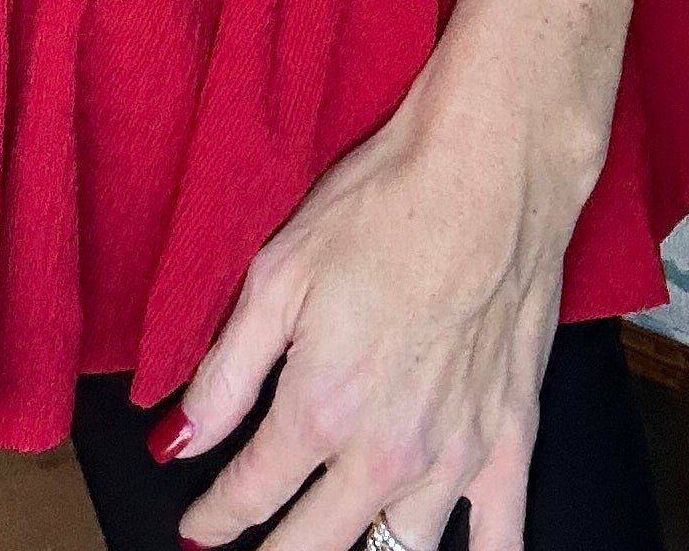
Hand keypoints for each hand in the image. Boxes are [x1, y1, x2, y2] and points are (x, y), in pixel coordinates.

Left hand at [166, 71, 586, 550]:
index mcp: (320, 409)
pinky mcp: (510, 442)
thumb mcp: (276, 276)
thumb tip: (178, 441)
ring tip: (333, 540)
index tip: (197, 530)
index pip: (251, 494)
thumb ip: (225, 374)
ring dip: (360, 549)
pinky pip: (502, 537)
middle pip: (317, 543)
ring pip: (398, 549)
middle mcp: (386, 451)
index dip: (214, 520)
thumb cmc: (382, 208)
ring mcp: (454, 456)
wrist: (487, 176)